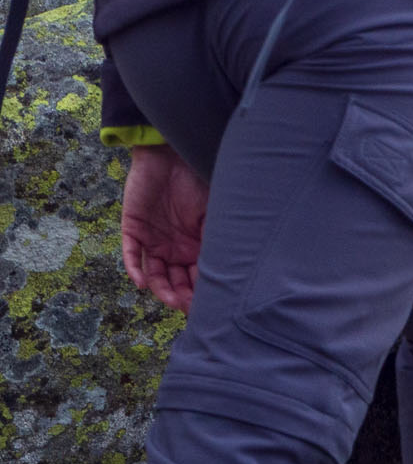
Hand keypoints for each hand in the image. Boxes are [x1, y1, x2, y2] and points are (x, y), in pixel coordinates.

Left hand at [121, 143, 207, 312]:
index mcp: (196, 245)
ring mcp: (153, 241)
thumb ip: (217, 239)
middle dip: (183, 297)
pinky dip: (134, 270)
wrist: (171, 155)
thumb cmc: (198, 181)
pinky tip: (141, 283)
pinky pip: (131, 255)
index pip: (198, 277)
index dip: (202, 293)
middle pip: (176, 281)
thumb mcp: (215, 214)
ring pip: (154, 274)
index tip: (210, 306)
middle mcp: (175, 248)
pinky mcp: (133, 230)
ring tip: (169, 299)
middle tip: (189, 308)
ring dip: (161, 289)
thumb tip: (231, 269)